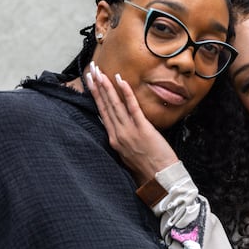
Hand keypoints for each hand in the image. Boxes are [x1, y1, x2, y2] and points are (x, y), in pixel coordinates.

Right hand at [86, 62, 178, 185]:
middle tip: (91, 70)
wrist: (159, 178)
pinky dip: (126, 93)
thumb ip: (122, 141)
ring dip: (106, 86)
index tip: (90, 83)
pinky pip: (132, 107)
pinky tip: (120, 80)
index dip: (96, 96)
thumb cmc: (147, 169)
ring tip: (99, 72)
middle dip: (97, 86)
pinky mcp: (142, 129)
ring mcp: (129, 131)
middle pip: (105, 106)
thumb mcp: (127, 155)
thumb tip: (119, 130)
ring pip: (115, 104)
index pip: (102, 113)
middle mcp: (118, 134)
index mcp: (114, 140)